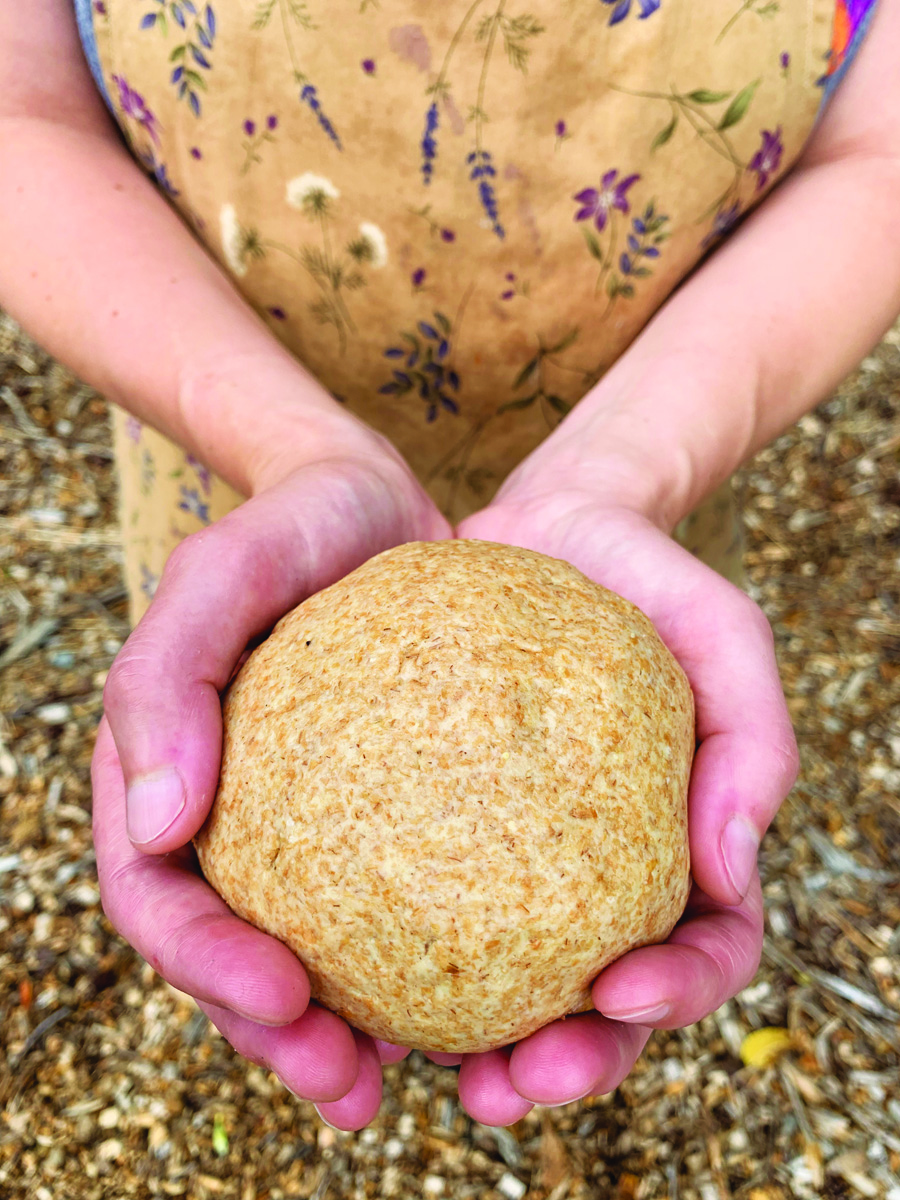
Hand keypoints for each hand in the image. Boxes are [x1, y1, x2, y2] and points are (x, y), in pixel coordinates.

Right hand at [93, 438, 450, 1130]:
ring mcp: (310, 827)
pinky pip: (402, 905)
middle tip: (351, 1086)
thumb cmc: (291, 527)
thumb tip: (151, 827)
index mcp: (170, 780)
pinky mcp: (386, 818)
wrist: (374, 502)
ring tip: (420, 1079)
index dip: (202, 965)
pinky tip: (480, 1006)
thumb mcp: (224, 569)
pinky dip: (423, 967)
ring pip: (314, 955)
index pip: (157, 896)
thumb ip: (164, 677)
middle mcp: (233, 820)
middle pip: (231, 957)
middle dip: (278, 1039)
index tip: (281, 995)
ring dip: (351, 1035)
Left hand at [445, 480, 797, 1124]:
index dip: (677, 992)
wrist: (548, 529)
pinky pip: (412, 905)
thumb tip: (732, 870)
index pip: (703, 947)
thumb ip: (752, 740)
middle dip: (570, 1063)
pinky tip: (341, 986)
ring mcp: (516, 861)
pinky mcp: (438, 829)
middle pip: (602, 1004)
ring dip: (471, 1049)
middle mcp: (598, 874)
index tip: (620, 991)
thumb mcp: (723, 634)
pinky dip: (387, 964)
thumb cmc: (646, 582)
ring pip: (503, 984)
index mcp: (679, 848)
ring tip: (414, 1070)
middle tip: (515, 1085)